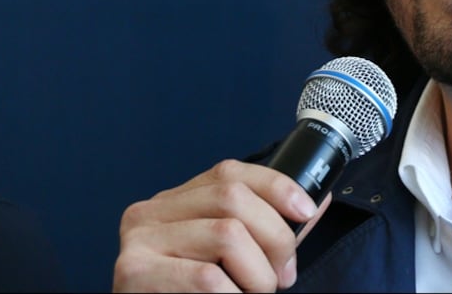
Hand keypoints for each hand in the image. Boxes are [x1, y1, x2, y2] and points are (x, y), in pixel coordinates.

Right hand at [113, 159, 330, 291]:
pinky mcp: (134, 273)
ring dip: (258, 275)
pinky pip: (208, 279)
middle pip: (234, 199)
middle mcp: (151, 211)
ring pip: (227, 236)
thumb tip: (317, 201)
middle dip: (275, 238)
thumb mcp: (231, 256)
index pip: (231, 172)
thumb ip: (267, 229)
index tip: (306, 211)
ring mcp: (139, 240)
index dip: (277, 186)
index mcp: (175, 201)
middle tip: (283, 275)